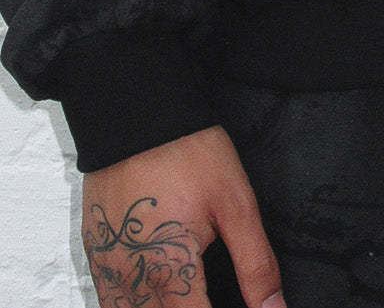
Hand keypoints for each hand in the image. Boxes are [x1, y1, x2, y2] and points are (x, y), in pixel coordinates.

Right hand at [82, 124, 284, 307]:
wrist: (136, 111)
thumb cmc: (187, 153)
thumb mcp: (235, 204)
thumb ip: (256, 264)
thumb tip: (275, 307)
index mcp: (169, 272)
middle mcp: (131, 281)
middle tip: (210, 291)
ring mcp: (107, 269)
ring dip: (164, 307)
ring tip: (189, 291)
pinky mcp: (94, 252)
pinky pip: (109, 301)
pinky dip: (134, 304)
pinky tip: (156, 294)